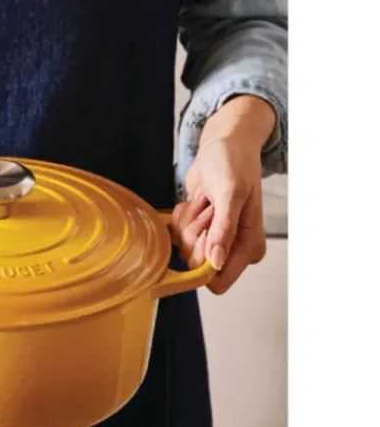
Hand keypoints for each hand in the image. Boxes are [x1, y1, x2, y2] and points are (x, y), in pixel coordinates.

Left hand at [175, 96, 275, 294]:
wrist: (223, 146)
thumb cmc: (233, 163)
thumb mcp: (230, 192)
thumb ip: (225, 228)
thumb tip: (217, 263)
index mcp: (249, 246)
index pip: (218, 280)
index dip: (202, 259)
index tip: (204, 231)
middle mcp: (232, 248)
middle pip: (195, 263)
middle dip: (194, 233)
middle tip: (208, 207)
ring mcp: (214, 239)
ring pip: (184, 247)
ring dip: (187, 221)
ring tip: (204, 200)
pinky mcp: (199, 228)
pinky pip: (178, 234)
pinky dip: (182, 215)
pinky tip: (196, 200)